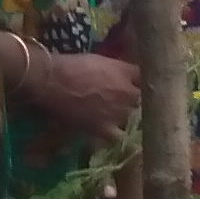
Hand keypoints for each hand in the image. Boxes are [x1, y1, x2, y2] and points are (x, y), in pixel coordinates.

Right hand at [18, 48, 138, 143]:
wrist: (53, 80)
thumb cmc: (73, 65)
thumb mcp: (101, 61)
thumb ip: (118, 69)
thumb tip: (125, 74)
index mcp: (127, 73)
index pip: (145, 79)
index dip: (141, 83)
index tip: (138, 85)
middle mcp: (128, 93)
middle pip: (142, 101)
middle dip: (135, 101)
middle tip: (124, 102)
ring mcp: (118, 112)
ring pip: (132, 119)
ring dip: (127, 118)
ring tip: (117, 118)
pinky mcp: (104, 127)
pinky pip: (117, 137)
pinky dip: (115, 137)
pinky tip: (111, 134)